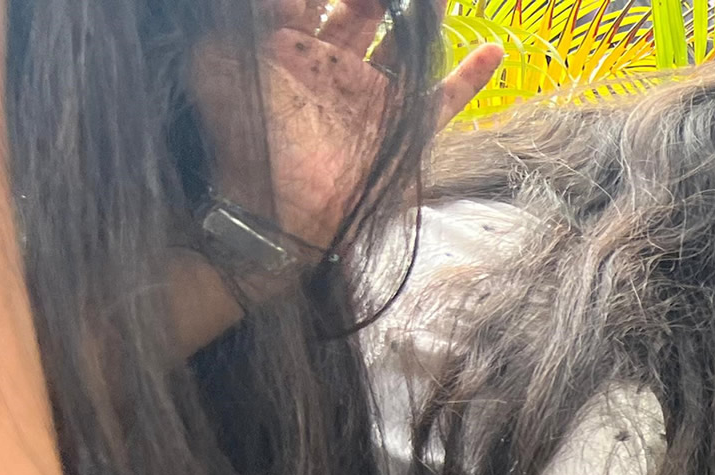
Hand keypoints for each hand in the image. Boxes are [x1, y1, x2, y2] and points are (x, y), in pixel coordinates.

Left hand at [192, 2, 502, 252]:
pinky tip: (493, 51)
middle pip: (361, 9)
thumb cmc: (244, 136)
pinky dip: (470, 77)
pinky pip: (444, 98)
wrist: (279, 214)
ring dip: (422, 14)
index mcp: (288, 46)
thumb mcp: (221, 58)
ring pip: (404, 42)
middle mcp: (332, 66)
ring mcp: (371, 96)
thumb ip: (241, 16)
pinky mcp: (402, 128)